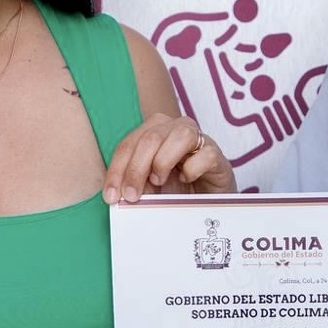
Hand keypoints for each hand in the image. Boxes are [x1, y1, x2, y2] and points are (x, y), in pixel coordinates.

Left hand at [103, 114, 234, 202]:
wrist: (209, 199)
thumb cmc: (177, 188)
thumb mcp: (150, 187)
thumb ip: (135, 184)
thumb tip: (120, 194)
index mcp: (153, 131)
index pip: (129, 144)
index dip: (117, 169)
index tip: (111, 196)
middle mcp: (175, 128)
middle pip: (151, 138)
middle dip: (136, 169)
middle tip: (131, 196)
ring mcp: (198, 138)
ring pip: (179, 136)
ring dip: (163, 162)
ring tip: (159, 181)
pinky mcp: (216, 154)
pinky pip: (204, 155)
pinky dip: (192, 169)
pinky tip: (187, 179)